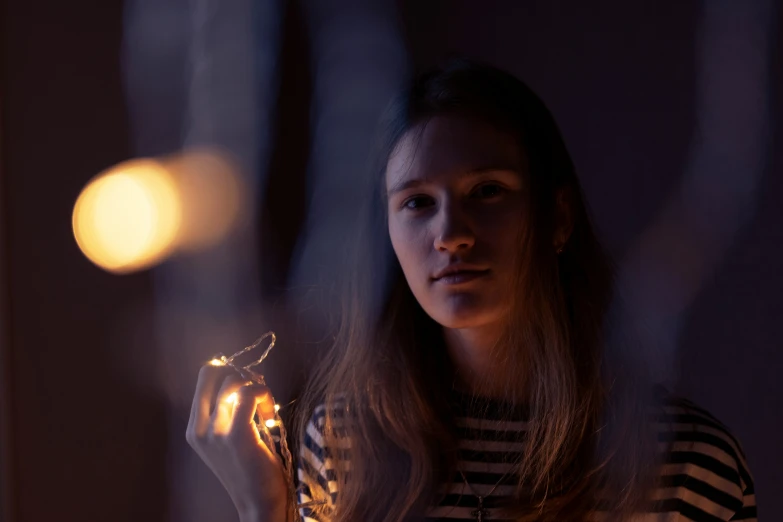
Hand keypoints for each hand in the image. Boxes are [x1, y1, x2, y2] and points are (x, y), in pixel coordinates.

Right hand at [186, 363, 289, 521]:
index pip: (204, 379)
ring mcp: (215, 433)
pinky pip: (249, 393)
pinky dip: (264, 394)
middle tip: (255, 390)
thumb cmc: (250, 469)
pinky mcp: (236, 436)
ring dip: (256, 386)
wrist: (258, 503)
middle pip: (211, 372)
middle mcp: (199, 430)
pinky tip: (269, 414)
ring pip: (233, 381)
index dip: (228, 373)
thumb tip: (241, 378)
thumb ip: (227, 413)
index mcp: (195, 429)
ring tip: (265, 407)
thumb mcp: (228, 440)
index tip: (247, 386)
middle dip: (238, 373)